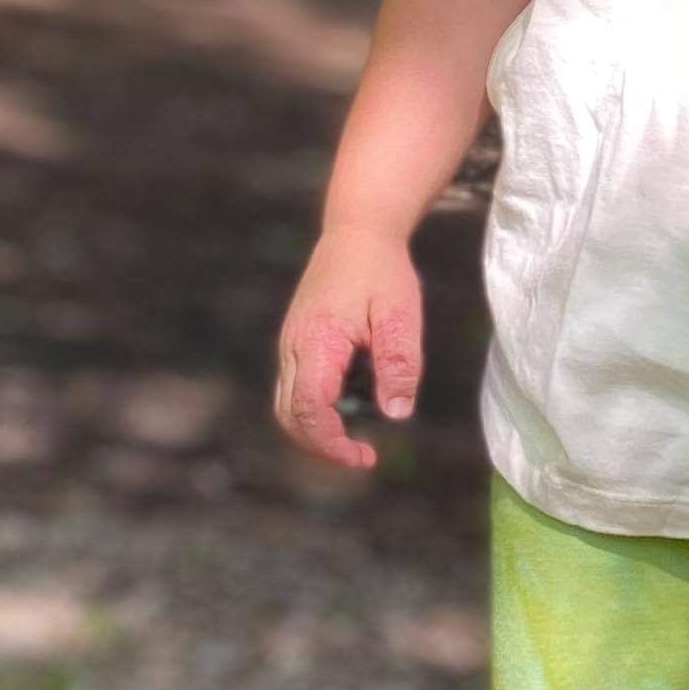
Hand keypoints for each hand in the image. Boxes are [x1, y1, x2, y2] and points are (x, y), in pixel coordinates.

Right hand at [273, 227, 421, 469]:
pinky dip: (318, 406)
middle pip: (291, 416)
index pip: (310, 410)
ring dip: (319, 427)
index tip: (364, 457)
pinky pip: (296, 387)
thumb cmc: (382, 272)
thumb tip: (396, 414)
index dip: (332, 443)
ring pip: (288, 404)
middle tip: (364, 456)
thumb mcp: (401, 317)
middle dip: (323, 444)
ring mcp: (290, 344)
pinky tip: (355, 396)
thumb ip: (398, 365)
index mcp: (317, 343)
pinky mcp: (296, 342)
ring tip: (360, 431)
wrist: (357, 232)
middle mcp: (293, 347)